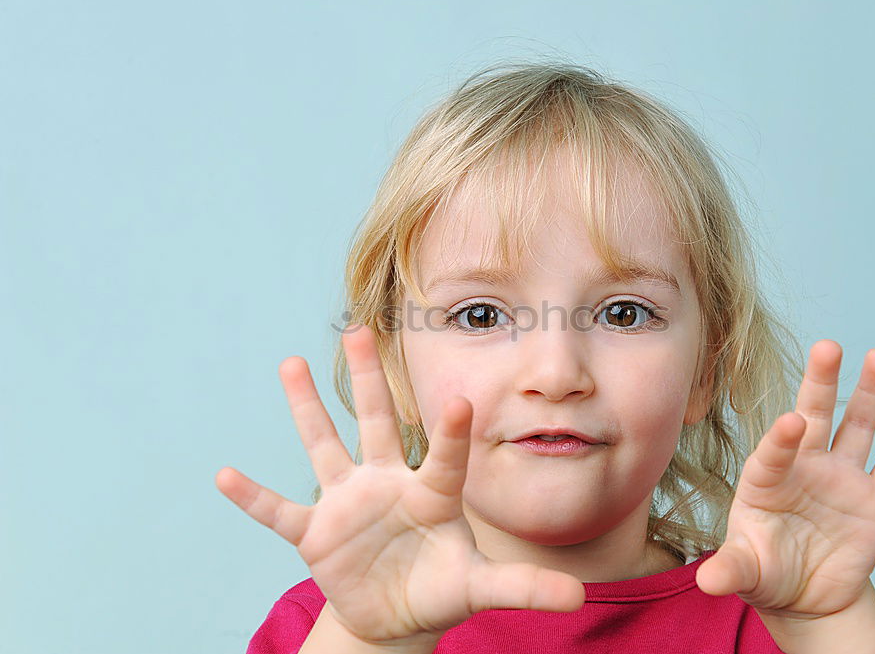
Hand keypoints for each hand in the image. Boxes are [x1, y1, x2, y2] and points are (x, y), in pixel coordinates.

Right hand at [215, 323, 584, 645]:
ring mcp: (348, 505)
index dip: (450, 431)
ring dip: (307, 410)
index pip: (443, 456)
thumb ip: (523, 587)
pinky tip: (225, 475)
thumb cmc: (441, 587)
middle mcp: (387, 484)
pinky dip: (254, 498)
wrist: (397, 614)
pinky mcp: (316, 533)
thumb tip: (581, 599)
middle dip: (367, 380)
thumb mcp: (480, 588)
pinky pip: (279, 512)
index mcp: (432, 493)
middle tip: (357, 329)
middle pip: (378, 423)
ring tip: (290, 363)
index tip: (459, 397)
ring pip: (325, 448)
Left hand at [695, 339, 874, 619]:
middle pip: (815, 416)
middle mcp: (805, 468)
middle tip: (827, 346)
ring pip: (858, 426)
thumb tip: (708, 582)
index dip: (782, 438)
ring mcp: (842, 478)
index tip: (792, 421)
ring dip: (870, 392)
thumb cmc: (765, 572)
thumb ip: (730, 570)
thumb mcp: (745, 572)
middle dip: (820, 382)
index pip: (773, 452)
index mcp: (766, 480)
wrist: (806, 596)